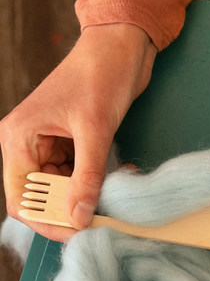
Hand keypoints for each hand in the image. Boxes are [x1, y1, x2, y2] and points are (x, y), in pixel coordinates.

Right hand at [0, 23, 156, 241]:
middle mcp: (28, 143)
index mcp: (18, 138)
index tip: (77, 233)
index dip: (46, 221)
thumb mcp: (95, 131)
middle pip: (42, 196)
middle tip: (102, 216)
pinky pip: (79, 174)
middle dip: (70, 210)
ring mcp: (50, 143)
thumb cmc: (101, 77)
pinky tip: (119, 174)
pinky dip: (97, 181)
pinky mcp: (72, 142)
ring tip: (115, 192)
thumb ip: (87, 177)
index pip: (22, 198)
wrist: (121, 47)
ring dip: (88, 196)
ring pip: (63, 188)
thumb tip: (78, 218)